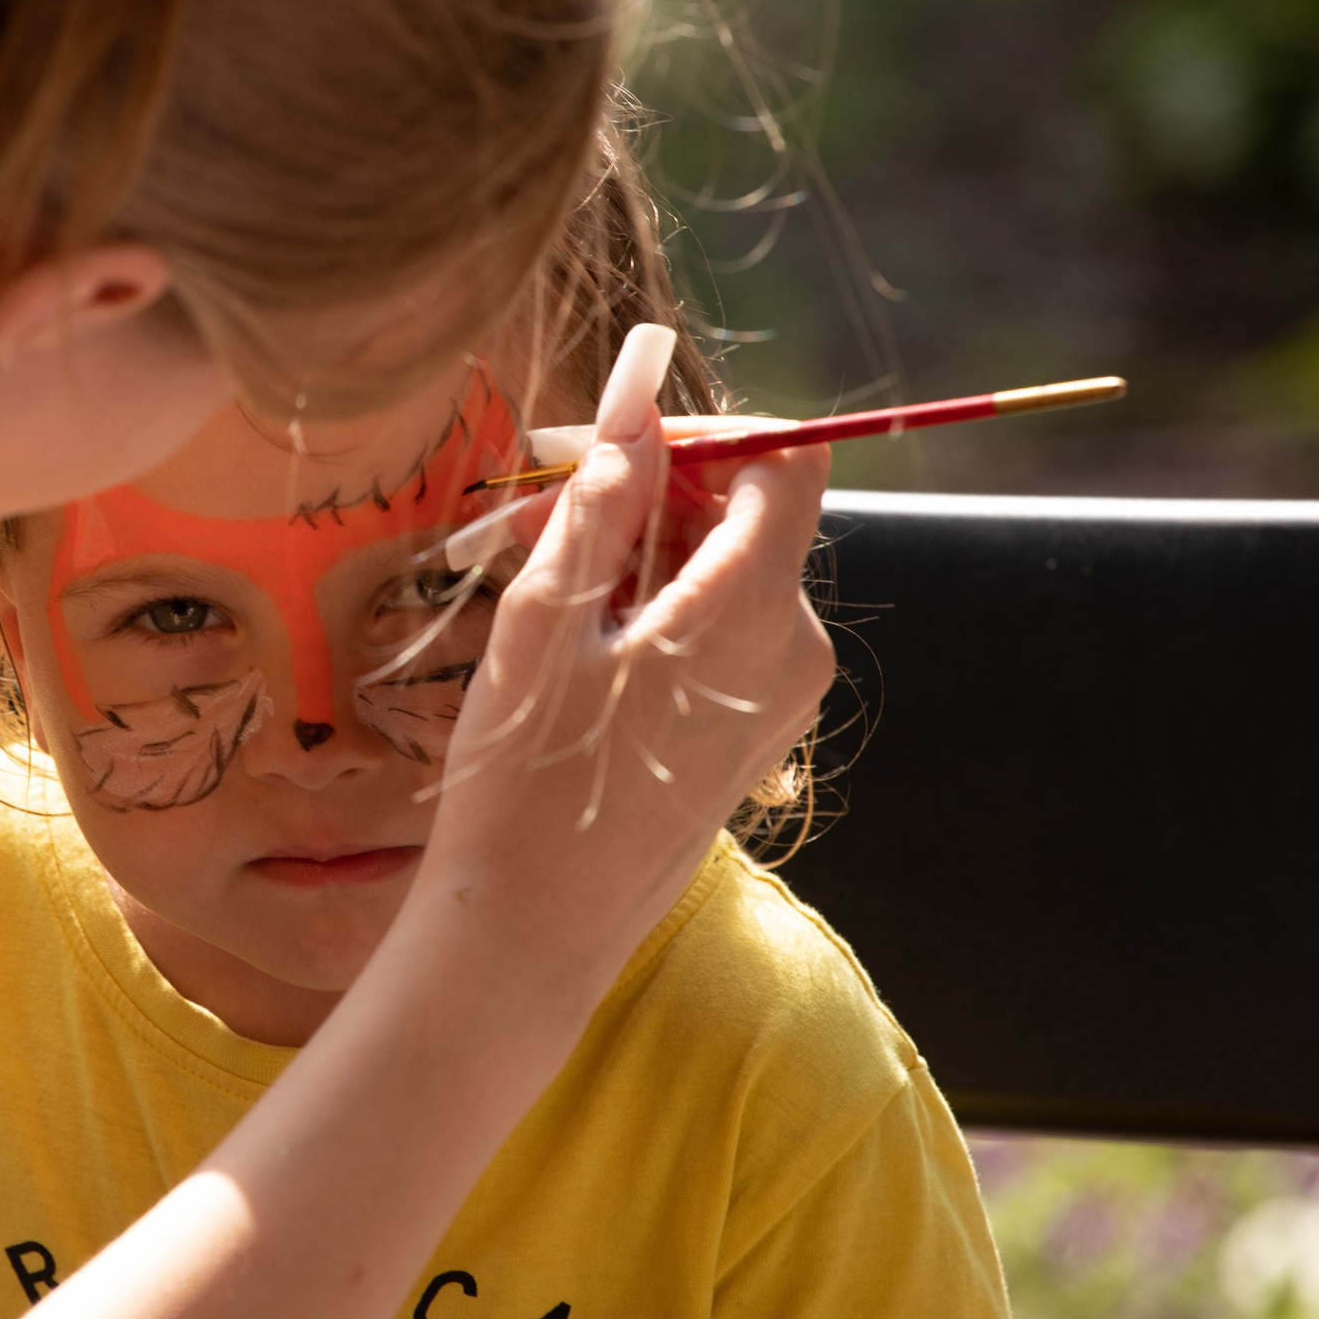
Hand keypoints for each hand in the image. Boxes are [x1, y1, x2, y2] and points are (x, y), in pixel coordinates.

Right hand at [423, 328, 834, 973]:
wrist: (533, 928)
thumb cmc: (528, 774)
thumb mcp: (547, 617)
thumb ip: (600, 496)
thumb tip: (636, 390)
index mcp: (752, 610)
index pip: (789, 459)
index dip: (705, 430)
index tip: (614, 445)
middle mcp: (791, 648)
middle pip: (748, 513)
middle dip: (648, 490)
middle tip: (537, 509)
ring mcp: (779, 697)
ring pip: (723, 572)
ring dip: (636, 553)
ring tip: (535, 585)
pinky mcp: (751, 732)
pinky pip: (717, 631)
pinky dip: (651, 610)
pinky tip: (571, 646)